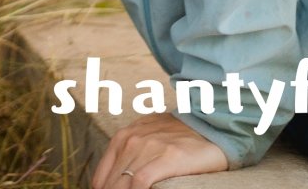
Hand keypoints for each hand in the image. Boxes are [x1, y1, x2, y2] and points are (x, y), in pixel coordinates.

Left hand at [91, 115, 228, 188]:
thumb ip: (128, 153)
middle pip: (110, 183)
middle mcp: (130, 141)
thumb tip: (118, 178)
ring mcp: (147, 148)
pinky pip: (141, 181)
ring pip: (122, 184)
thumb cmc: (175, 135)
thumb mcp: (144, 136)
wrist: (207, 125)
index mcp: (122, 138)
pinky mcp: (166, 158)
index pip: (101, 177)